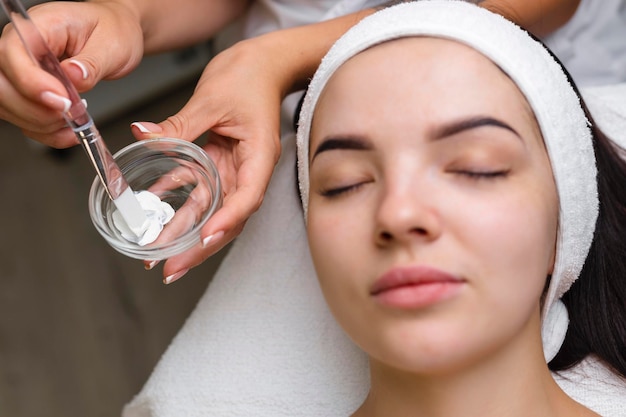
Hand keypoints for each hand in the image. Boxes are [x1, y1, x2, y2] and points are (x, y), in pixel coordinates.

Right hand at [0, 1, 143, 146]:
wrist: (117, 34)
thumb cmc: (112, 31)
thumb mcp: (111, 44)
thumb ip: (91, 63)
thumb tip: (74, 75)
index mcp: (39, 26)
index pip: (13, 52)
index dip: (31, 81)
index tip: (61, 100)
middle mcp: (22, 48)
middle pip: (2, 84)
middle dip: (34, 109)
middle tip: (69, 114)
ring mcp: (22, 71)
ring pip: (8, 105)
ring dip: (41, 124)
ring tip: (74, 120)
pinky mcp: (30, 92)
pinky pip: (24, 119)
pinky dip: (46, 132)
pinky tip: (68, 131)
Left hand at [131, 38, 283, 281]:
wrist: (262, 65)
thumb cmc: (250, 77)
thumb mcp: (212, 98)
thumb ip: (179, 124)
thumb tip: (143, 135)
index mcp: (258, 157)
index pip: (247, 198)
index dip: (227, 221)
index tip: (205, 239)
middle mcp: (249, 170)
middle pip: (228, 218)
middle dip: (200, 246)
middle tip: (170, 270)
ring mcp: (235, 169)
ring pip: (212, 210)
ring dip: (185, 233)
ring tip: (157, 254)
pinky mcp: (221, 163)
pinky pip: (200, 188)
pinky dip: (178, 200)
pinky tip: (155, 210)